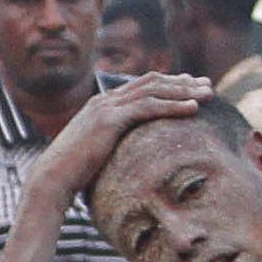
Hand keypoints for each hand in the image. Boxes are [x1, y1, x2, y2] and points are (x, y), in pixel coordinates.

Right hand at [38, 73, 212, 199]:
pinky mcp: (109, 120)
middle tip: (208, 85)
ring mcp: (107, 107)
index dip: (169, 85)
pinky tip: (194, 110)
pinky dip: (173, 107)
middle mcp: (106, 100)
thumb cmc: (74, 174)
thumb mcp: (98, 154)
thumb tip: (131, 158)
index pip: (142, 86)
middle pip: (152, 82)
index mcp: (103, 105)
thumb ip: (114, 146)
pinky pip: (148, 108)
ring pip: (154, 91)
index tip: (192, 89)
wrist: (52, 178)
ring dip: (184, 92)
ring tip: (209, 94)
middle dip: (182, 82)